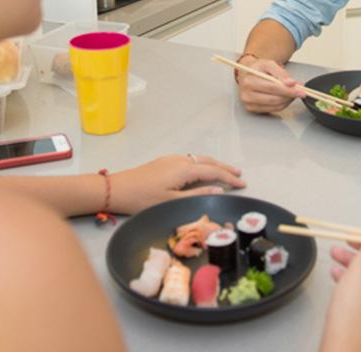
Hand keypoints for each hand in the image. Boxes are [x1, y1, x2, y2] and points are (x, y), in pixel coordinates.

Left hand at [110, 154, 245, 213]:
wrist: (117, 189)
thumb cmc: (142, 199)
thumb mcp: (171, 201)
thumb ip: (197, 195)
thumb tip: (218, 190)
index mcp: (184, 169)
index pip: (214, 171)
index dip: (229, 177)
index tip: (243, 184)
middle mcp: (179, 160)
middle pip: (208, 162)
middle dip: (225, 167)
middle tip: (239, 175)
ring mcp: (171, 159)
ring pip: (199, 159)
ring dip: (214, 165)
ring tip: (225, 172)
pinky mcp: (164, 162)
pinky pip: (190, 160)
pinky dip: (202, 164)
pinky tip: (202, 171)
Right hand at [236, 57, 304, 113]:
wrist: (248, 74)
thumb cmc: (258, 69)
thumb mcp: (269, 64)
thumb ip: (280, 72)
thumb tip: (290, 83)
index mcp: (249, 81)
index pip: (272, 87)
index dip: (287, 89)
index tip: (299, 89)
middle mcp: (247, 94)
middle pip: (274, 98)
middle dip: (290, 95)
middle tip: (300, 92)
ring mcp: (249, 104)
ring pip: (275, 105)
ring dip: (288, 100)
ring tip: (293, 93)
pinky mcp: (253, 109)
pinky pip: (273, 109)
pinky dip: (283, 104)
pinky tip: (286, 97)